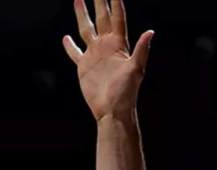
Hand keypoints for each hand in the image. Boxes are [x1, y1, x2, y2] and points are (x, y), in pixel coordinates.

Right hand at [62, 0, 152, 120]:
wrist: (113, 110)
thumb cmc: (127, 92)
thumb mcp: (136, 70)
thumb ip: (141, 50)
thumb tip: (150, 32)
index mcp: (119, 45)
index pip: (117, 18)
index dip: (115, 3)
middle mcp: (106, 46)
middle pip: (102, 18)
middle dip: (98, 2)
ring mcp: (95, 55)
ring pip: (86, 29)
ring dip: (82, 15)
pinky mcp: (84, 66)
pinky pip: (75, 52)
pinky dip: (70, 45)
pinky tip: (66, 37)